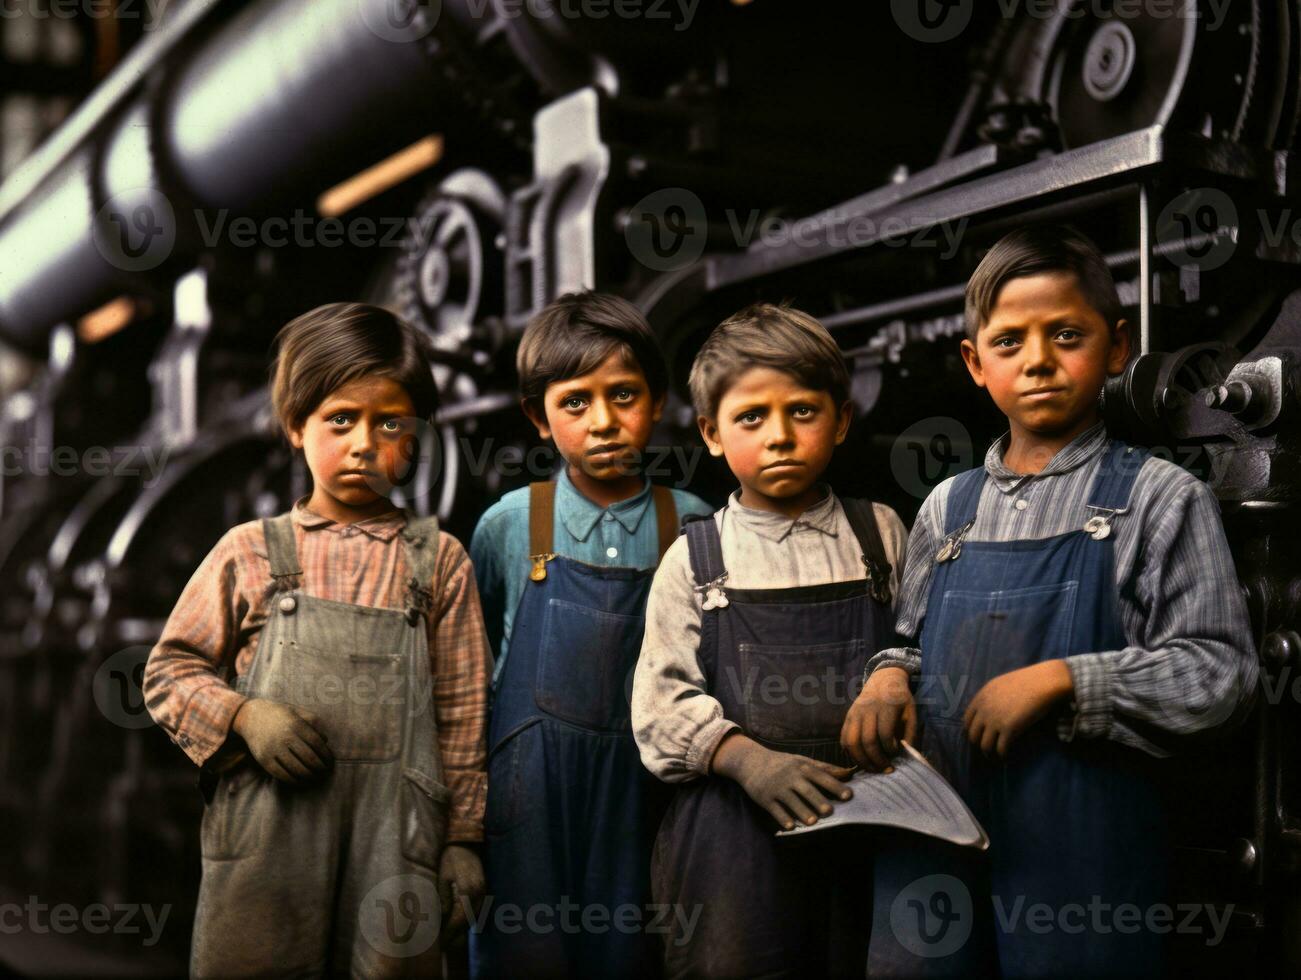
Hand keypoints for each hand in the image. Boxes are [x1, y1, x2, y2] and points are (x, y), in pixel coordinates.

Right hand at [231, 698, 332, 783]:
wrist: (251, 716)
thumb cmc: (280, 714)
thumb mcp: (298, 712)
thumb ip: (314, 723)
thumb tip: (326, 741)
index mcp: (296, 724)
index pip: (318, 744)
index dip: (327, 756)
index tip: (331, 762)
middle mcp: (285, 737)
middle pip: (309, 758)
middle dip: (320, 768)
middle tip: (326, 773)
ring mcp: (273, 749)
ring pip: (297, 769)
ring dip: (310, 776)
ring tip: (316, 778)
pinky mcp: (264, 760)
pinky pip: (282, 775)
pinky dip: (294, 781)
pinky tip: (301, 781)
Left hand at [437, 844, 484, 943]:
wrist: (466, 840)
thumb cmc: (450, 857)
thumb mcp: (442, 877)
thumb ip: (444, 899)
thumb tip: (443, 918)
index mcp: (467, 891)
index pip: (458, 921)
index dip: (449, 934)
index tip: (438, 944)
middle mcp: (479, 893)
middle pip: (468, 922)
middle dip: (455, 934)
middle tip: (442, 944)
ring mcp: (484, 890)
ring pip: (474, 917)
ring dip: (462, 928)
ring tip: (448, 936)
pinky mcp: (484, 887)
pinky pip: (478, 908)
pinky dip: (468, 918)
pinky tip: (459, 922)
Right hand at [710, 733, 853, 830]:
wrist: (750, 761)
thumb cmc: (783, 763)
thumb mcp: (802, 761)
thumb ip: (824, 768)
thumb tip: (849, 772)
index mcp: (802, 767)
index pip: (821, 776)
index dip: (835, 785)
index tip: (848, 796)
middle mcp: (790, 776)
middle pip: (806, 789)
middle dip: (818, 800)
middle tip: (829, 811)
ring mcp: (776, 787)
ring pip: (791, 800)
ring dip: (802, 811)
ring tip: (813, 822)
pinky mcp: (764, 797)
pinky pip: (774, 809)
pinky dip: (782, 818)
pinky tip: (790, 826)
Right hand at [841, 666, 916, 771]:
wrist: (883, 681)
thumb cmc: (900, 701)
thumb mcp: (911, 713)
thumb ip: (910, 734)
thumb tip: (904, 756)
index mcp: (886, 707)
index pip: (884, 733)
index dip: (890, 749)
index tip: (896, 754)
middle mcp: (867, 710)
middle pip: (867, 740)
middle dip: (876, 760)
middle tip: (886, 770)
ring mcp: (854, 713)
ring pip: (851, 742)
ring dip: (861, 760)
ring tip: (873, 769)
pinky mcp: (847, 717)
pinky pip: (844, 739)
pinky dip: (851, 753)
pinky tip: (862, 760)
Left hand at [963, 660, 1073, 758]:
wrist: (1042, 682)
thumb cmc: (1026, 681)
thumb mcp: (1000, 685)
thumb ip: (990, 697)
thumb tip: (987, 711)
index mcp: (980, 697)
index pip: (966, 720)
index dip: (970, 731)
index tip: (977, 737)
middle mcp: (984, 710)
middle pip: (972, 735)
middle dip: (978, 744)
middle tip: (986, 750)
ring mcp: (995, 720)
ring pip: (984, 745)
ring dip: (989, 753)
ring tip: (994, 757)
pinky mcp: (1009, 729)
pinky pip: (1000, 748)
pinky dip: (1002, 755)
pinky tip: (1006, 758)